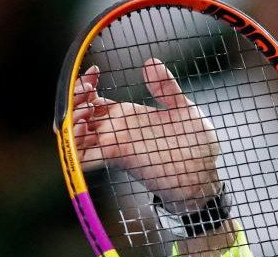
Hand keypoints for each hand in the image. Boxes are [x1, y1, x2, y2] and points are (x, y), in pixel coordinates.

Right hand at [72, 58, 220, 211]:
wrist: (206, 174)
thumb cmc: (197, 145)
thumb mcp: (184, 109)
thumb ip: (167, 88)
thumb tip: (151, 62)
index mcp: (128, 115)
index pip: (93, 99)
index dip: (86, 83)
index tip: (94, 71)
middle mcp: (117, 130)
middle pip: (79, 114)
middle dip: (73, 100)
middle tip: (86, 92)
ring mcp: (117, 146)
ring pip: (77, 134)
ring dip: (70, 122)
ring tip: (81, 113)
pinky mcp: (120, 159)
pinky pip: (87, 157)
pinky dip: (76, 146)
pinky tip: (78, 132)